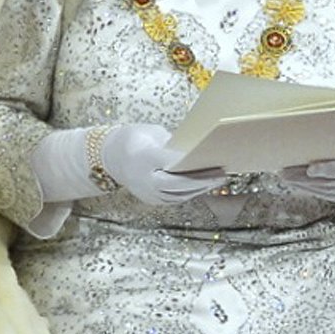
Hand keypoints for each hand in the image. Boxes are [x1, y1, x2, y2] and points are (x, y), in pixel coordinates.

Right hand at [99, 123, 229, 204]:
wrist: (112, 157)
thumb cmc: (135, 139)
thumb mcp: (153, 133)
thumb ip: (172, 144)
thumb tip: (195, 150)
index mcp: (144, 158)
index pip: (171, 163)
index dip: (192, 163)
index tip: (210, 160)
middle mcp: (145, 180)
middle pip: (178, 184)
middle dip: (202, 180)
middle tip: (222, 173)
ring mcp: (148, 193)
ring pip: (179, 195)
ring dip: (200, 188)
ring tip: (218, 179)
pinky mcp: (153, 201)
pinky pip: (175, 199)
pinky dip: (190, 193)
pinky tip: (204, 186)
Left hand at [279, 133, 334, 206]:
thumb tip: (314, 124)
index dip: (324, 170)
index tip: (310, 168)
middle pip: (324, 182)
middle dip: (301, 176)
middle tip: (282, 169)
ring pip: (319, 189)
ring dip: (299, 182)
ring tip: (283, 174)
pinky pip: (321, 194)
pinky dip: (306, 187)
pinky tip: (294, 181)